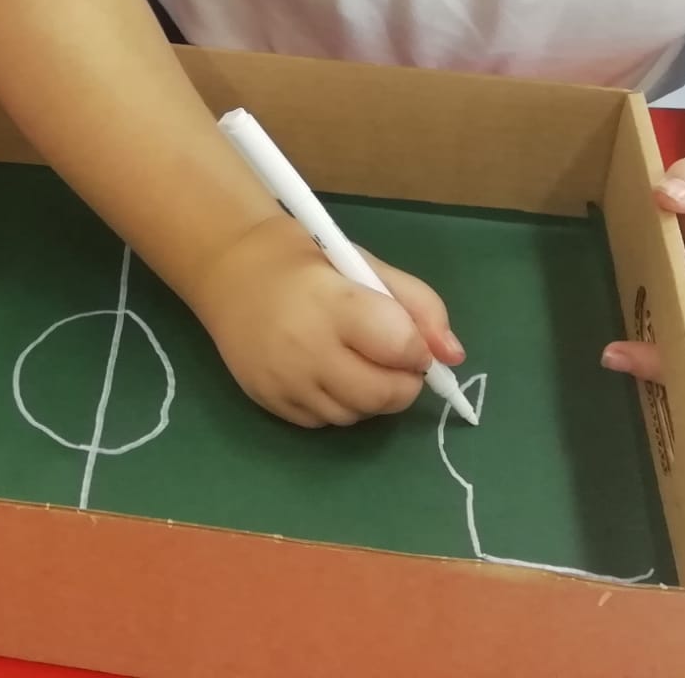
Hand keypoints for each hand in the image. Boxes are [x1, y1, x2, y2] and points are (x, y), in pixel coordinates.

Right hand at [189, 216, 463, 427]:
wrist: (230, 267)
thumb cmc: (306, 261)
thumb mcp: (365, 264)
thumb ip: (418, 305)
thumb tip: (454, 356)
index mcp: (334, 303)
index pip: (400, 347)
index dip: (419, 349)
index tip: (412, 339)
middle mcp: (306, 348)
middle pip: (382, 395)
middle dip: (403, 383)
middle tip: (393, 360)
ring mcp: (284, 380)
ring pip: (355, 416)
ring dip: (370, 397)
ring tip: (355, 361)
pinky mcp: (267, 401)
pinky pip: (323, 423)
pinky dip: (337, 405)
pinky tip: (326, 372)